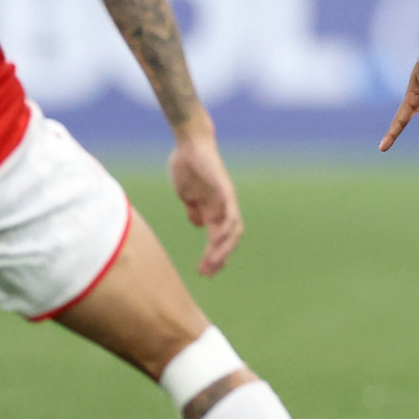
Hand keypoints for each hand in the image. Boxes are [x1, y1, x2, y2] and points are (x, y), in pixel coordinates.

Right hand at [168, 121, 243, 275]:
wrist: (188, 144)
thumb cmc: (186, 165)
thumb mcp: (187, 194)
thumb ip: (193, 209)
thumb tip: (197, 224)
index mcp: (212, 211)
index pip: (217, 239)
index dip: (212, 256)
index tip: (203, 272)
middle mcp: (223, 208)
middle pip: (227, 240)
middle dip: (218, 259)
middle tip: (207, 274)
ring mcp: (226, 200)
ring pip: (233, 230)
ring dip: (223, 249)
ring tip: (213, 263)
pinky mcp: (226, 190)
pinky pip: (232, 213)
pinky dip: (228, 228)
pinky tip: (220, 240)